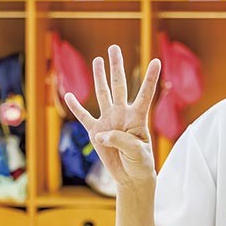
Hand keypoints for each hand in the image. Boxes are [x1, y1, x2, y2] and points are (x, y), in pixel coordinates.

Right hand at [64, 45, 161, 188]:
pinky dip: (75, 107)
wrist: (131, 177)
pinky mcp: (95, 132)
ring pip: (102, 94)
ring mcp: (108, 121)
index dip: (150, 78)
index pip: (145, 94)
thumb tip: (101, 133)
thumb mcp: (137, 152)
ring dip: (99, 77)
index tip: (156, 61)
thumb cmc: (140, 163)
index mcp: (138, 117)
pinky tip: (69, 95)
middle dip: (116, 66)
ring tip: (98, 60)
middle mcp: (122, 114)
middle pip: (119, 85)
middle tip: (114, 48)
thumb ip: (121, 140)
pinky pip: (84, 117)